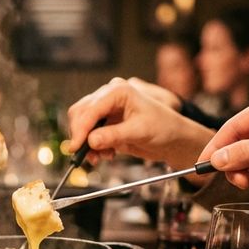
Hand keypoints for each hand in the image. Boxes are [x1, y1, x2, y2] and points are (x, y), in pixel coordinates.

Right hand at [66, 77, 211, 168]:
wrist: (172, 138)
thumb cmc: (164, 127)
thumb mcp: (139, 131)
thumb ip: (113, 135)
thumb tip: (91, 141)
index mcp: (119, 91)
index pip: (91, 109)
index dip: (81, 128)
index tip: (76, 146)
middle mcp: (109, 97)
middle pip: (81, 113)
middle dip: (81, 135)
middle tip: (83, 154)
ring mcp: (107, 110)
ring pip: (82, 124)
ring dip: (86, 143)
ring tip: (99, 157)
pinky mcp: (106, 124)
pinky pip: (90, 134)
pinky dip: (92, 147)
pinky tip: (105, 154)